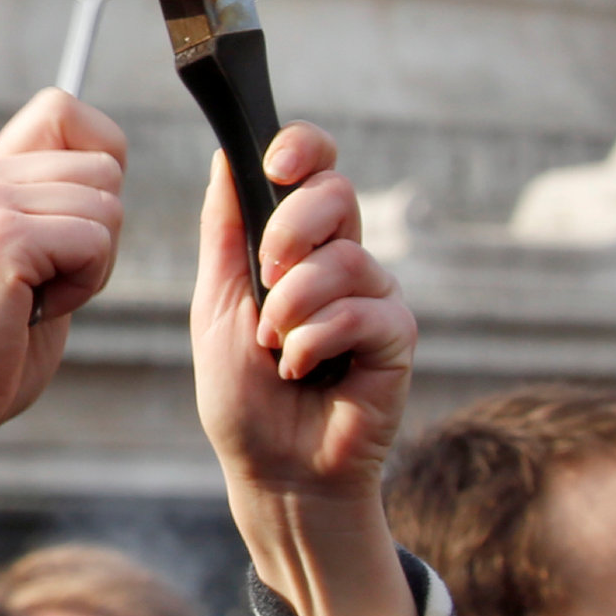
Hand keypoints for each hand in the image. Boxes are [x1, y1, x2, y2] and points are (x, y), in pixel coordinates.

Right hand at [0, 87, 126, 489]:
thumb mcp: (23, 254)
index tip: (80, 219)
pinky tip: (36, 310)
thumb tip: (110, 162)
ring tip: (39, 296)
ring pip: (108, 207)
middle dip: (102, 232)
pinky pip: (96, 243)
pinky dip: (85, 287)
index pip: (64, 109)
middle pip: (104, 167)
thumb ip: (54, 203)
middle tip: (50, 279)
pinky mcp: (2, 240)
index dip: (101, 155)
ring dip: (95, 266)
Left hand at [191, 124, 418, 615]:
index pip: (315, 167)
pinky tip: (299, 368)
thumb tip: (227, 155)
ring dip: (293, 304)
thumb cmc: (241, 390)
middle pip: (339, 192)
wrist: (270, 468)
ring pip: (346, 258)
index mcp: (296, 243)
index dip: (302, 148)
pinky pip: (366, 312)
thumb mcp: (216, 300)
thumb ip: (225, 230)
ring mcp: (375, 298)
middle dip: (291, 226)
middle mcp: (342, 261)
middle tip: (266, 276)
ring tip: (274, 345)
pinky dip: (317, 339)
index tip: (273, 164)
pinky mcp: (398, 340)